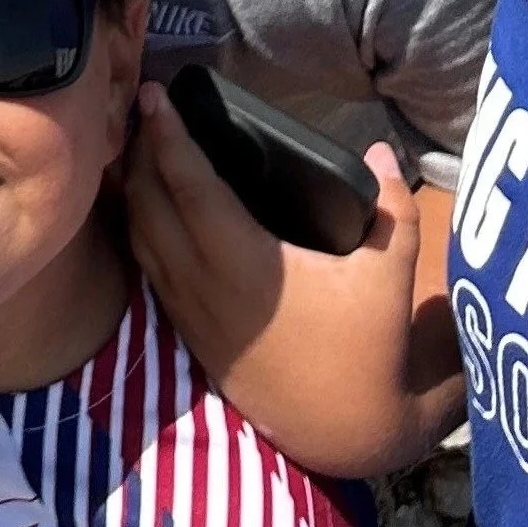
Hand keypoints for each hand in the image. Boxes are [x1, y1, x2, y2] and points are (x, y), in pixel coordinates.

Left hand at [123, 83, 463, 479]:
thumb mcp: (390, 276)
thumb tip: (382, 151)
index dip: (167, 135)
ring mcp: (189, 310)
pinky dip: (140, 224)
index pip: (188, 185)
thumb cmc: (368, 349)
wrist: (345, 431)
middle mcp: (202, 284)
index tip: (152, 95)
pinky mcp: (188, 330)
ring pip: (139, 235)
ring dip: (135, 187)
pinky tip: (148, 204)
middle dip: (140, 151)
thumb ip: (392, 210)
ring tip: (139, 145)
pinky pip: (147, 264)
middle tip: (144, 107)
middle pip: (148, 203)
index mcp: (244, 263)